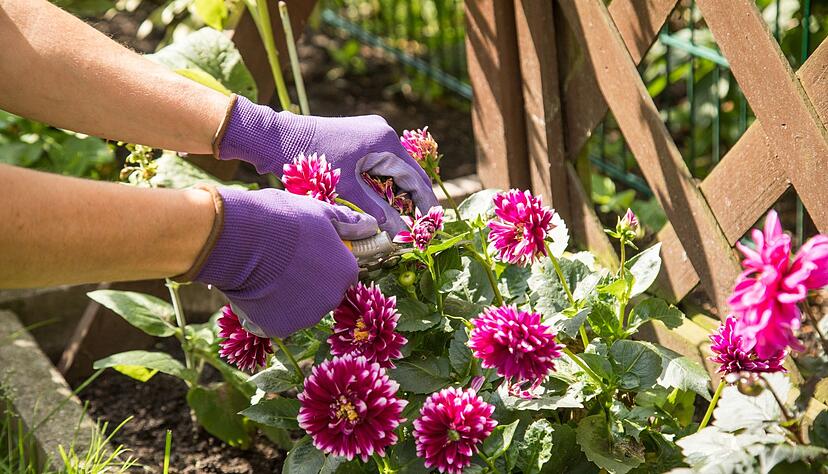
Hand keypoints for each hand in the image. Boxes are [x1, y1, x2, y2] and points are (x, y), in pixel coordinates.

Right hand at [183, 186, 377, 337]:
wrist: (240, 239)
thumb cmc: (283, 218)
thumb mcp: (319, 211)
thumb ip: (348, 223)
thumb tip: (371, 225)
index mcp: (346, 271)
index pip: (341, 271)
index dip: (323, 261)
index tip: (305, 251)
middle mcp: (332, 299)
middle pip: (322, 292)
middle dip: (307, 281)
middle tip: (282, 261)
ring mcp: (306, 317)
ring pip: (300, 308)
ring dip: (288, 296)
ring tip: (266, 272)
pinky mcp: (279, 328)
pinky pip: (276, 319)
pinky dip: (268, 308)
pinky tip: (255, 289)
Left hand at [215, 95, 438, 235]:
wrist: (277, 138)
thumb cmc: (312, 161)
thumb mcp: (348, 189)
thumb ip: (376, 210)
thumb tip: (399, 233)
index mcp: (385, 141)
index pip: (414, 177)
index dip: (423, 202)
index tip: (431, 223)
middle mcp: (383, 133)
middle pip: (406, 172)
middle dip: (412, 200)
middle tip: (419, 226)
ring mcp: (371, 134)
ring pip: (392, 170)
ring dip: (396, 193)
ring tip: (402, 219)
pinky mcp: (359, 139)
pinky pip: (378, 164)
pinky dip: (381, 184)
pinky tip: (382, 204)